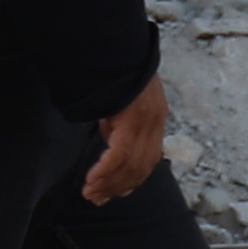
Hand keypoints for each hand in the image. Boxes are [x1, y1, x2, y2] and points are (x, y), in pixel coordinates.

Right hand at [78, 73, 169, 206]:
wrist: (119, 50)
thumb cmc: (118, 74)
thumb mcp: (122, 102)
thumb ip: (118, 125)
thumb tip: (109, 144)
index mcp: (156, 119)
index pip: (149, 160)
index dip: (132, 180)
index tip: (117, 192)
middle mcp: (155, 124)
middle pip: (140, 167)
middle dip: (117, 186)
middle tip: (97, 198)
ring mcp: (146, 123)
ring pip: (130, 166)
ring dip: (109, 182)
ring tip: (91, 193)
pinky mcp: (133, 120)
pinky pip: (119, 155)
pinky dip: (105, 170)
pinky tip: (92, 179)